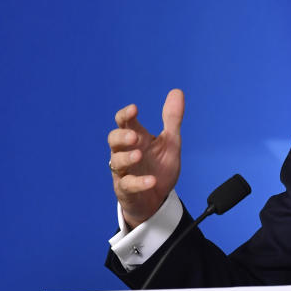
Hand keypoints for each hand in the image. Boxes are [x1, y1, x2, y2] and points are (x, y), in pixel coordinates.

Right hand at [108, 88, 183, 227]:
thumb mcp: (170, 143)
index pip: (124, 122)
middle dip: (121, 136)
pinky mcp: (126, 190)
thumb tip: (177, 91)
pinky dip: (139, 182)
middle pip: (113, 140)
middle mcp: (126, 153)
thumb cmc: (159, 168)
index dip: (125, 115)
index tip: (134, 109)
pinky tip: (151, 181)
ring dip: (127, 158)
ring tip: (139, 155)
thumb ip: (172, 119)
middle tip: (134, 136)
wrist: (157, 199)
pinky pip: (128, 185)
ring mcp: (124, 172)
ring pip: (116, 162)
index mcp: (136, 138)